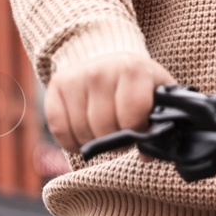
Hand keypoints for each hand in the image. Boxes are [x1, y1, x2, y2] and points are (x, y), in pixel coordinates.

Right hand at [45, 51, 174, 153]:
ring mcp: (76, 77)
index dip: (136, 132)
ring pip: (81, 132)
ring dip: (94, 142)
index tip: (139, 129)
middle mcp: (101, 70)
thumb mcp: (156, 95)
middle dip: (115, 141)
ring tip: (104, 131)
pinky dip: (71, 142)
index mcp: (132, 71)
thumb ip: (159, 123)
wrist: (110, 59)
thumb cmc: (137, 83)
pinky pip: (59, 130)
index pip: (131, 119)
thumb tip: (147, 156)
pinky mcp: (56, 85)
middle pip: (104, 129)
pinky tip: (83, 135)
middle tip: (120, 133)